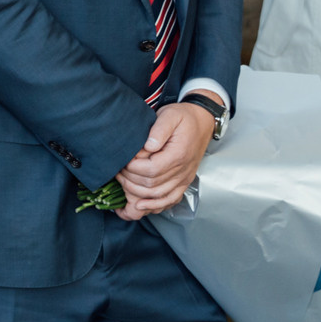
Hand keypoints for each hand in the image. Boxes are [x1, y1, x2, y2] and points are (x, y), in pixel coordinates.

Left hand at [114, 99, 215, 218]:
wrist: (202, 121)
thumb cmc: (184, 117)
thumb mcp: (170, 115)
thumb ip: (158, 130)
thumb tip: (147, 146)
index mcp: (178, 154)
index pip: (151, 170)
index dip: (132, 168)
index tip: (123, 160)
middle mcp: (182, 170)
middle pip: (152, 185)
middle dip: (130, 181)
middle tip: (118, 171)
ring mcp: (184, 179)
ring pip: (158, 196)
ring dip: (137, 194)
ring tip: (123, 183)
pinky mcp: (183, 182)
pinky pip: (170, 200)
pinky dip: (155, 206)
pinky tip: (140, 206)